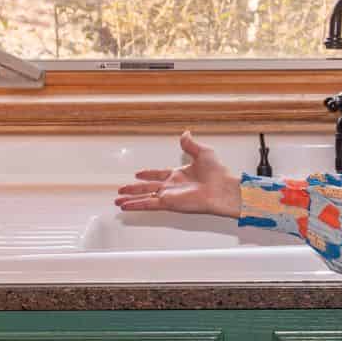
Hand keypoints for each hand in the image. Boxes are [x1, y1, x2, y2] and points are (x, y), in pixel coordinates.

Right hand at [114, 130, 241, 218]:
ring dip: (131, 198)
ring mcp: (170, 195)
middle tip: (122, 190)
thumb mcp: (203, 152)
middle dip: (134, 189)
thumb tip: (185, 134)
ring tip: (118, 201)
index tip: (138, 174)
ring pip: (145, 197)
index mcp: (179, 174)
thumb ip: (191, 144)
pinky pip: (149, 204)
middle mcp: (173, 186)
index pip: (159, 174)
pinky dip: (136, 205)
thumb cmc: (218, 173)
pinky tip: (126, 206)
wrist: (223, 188)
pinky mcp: (169, 203)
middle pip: (147, 187)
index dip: (148, 174)